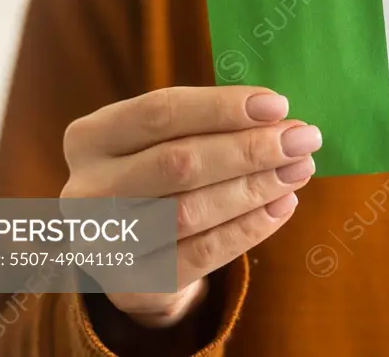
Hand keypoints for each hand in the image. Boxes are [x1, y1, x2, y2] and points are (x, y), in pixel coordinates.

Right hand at [60, 86, 319, 326]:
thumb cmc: (159, 176)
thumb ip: (209, 125)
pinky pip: (201, 254)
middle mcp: (85, 189)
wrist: (133, 252)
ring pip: (191, 210)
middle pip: (178, 162)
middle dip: (249, 149)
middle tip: (303, 138)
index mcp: (91, 137)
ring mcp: (104, 241)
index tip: (278, 104)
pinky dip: (248, 229)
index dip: (222, 107)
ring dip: (255, 188)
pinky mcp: (134, 284)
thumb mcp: (164, 141)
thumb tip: (280, 117)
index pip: (160, 111)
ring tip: (299, 169)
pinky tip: (282, 205)